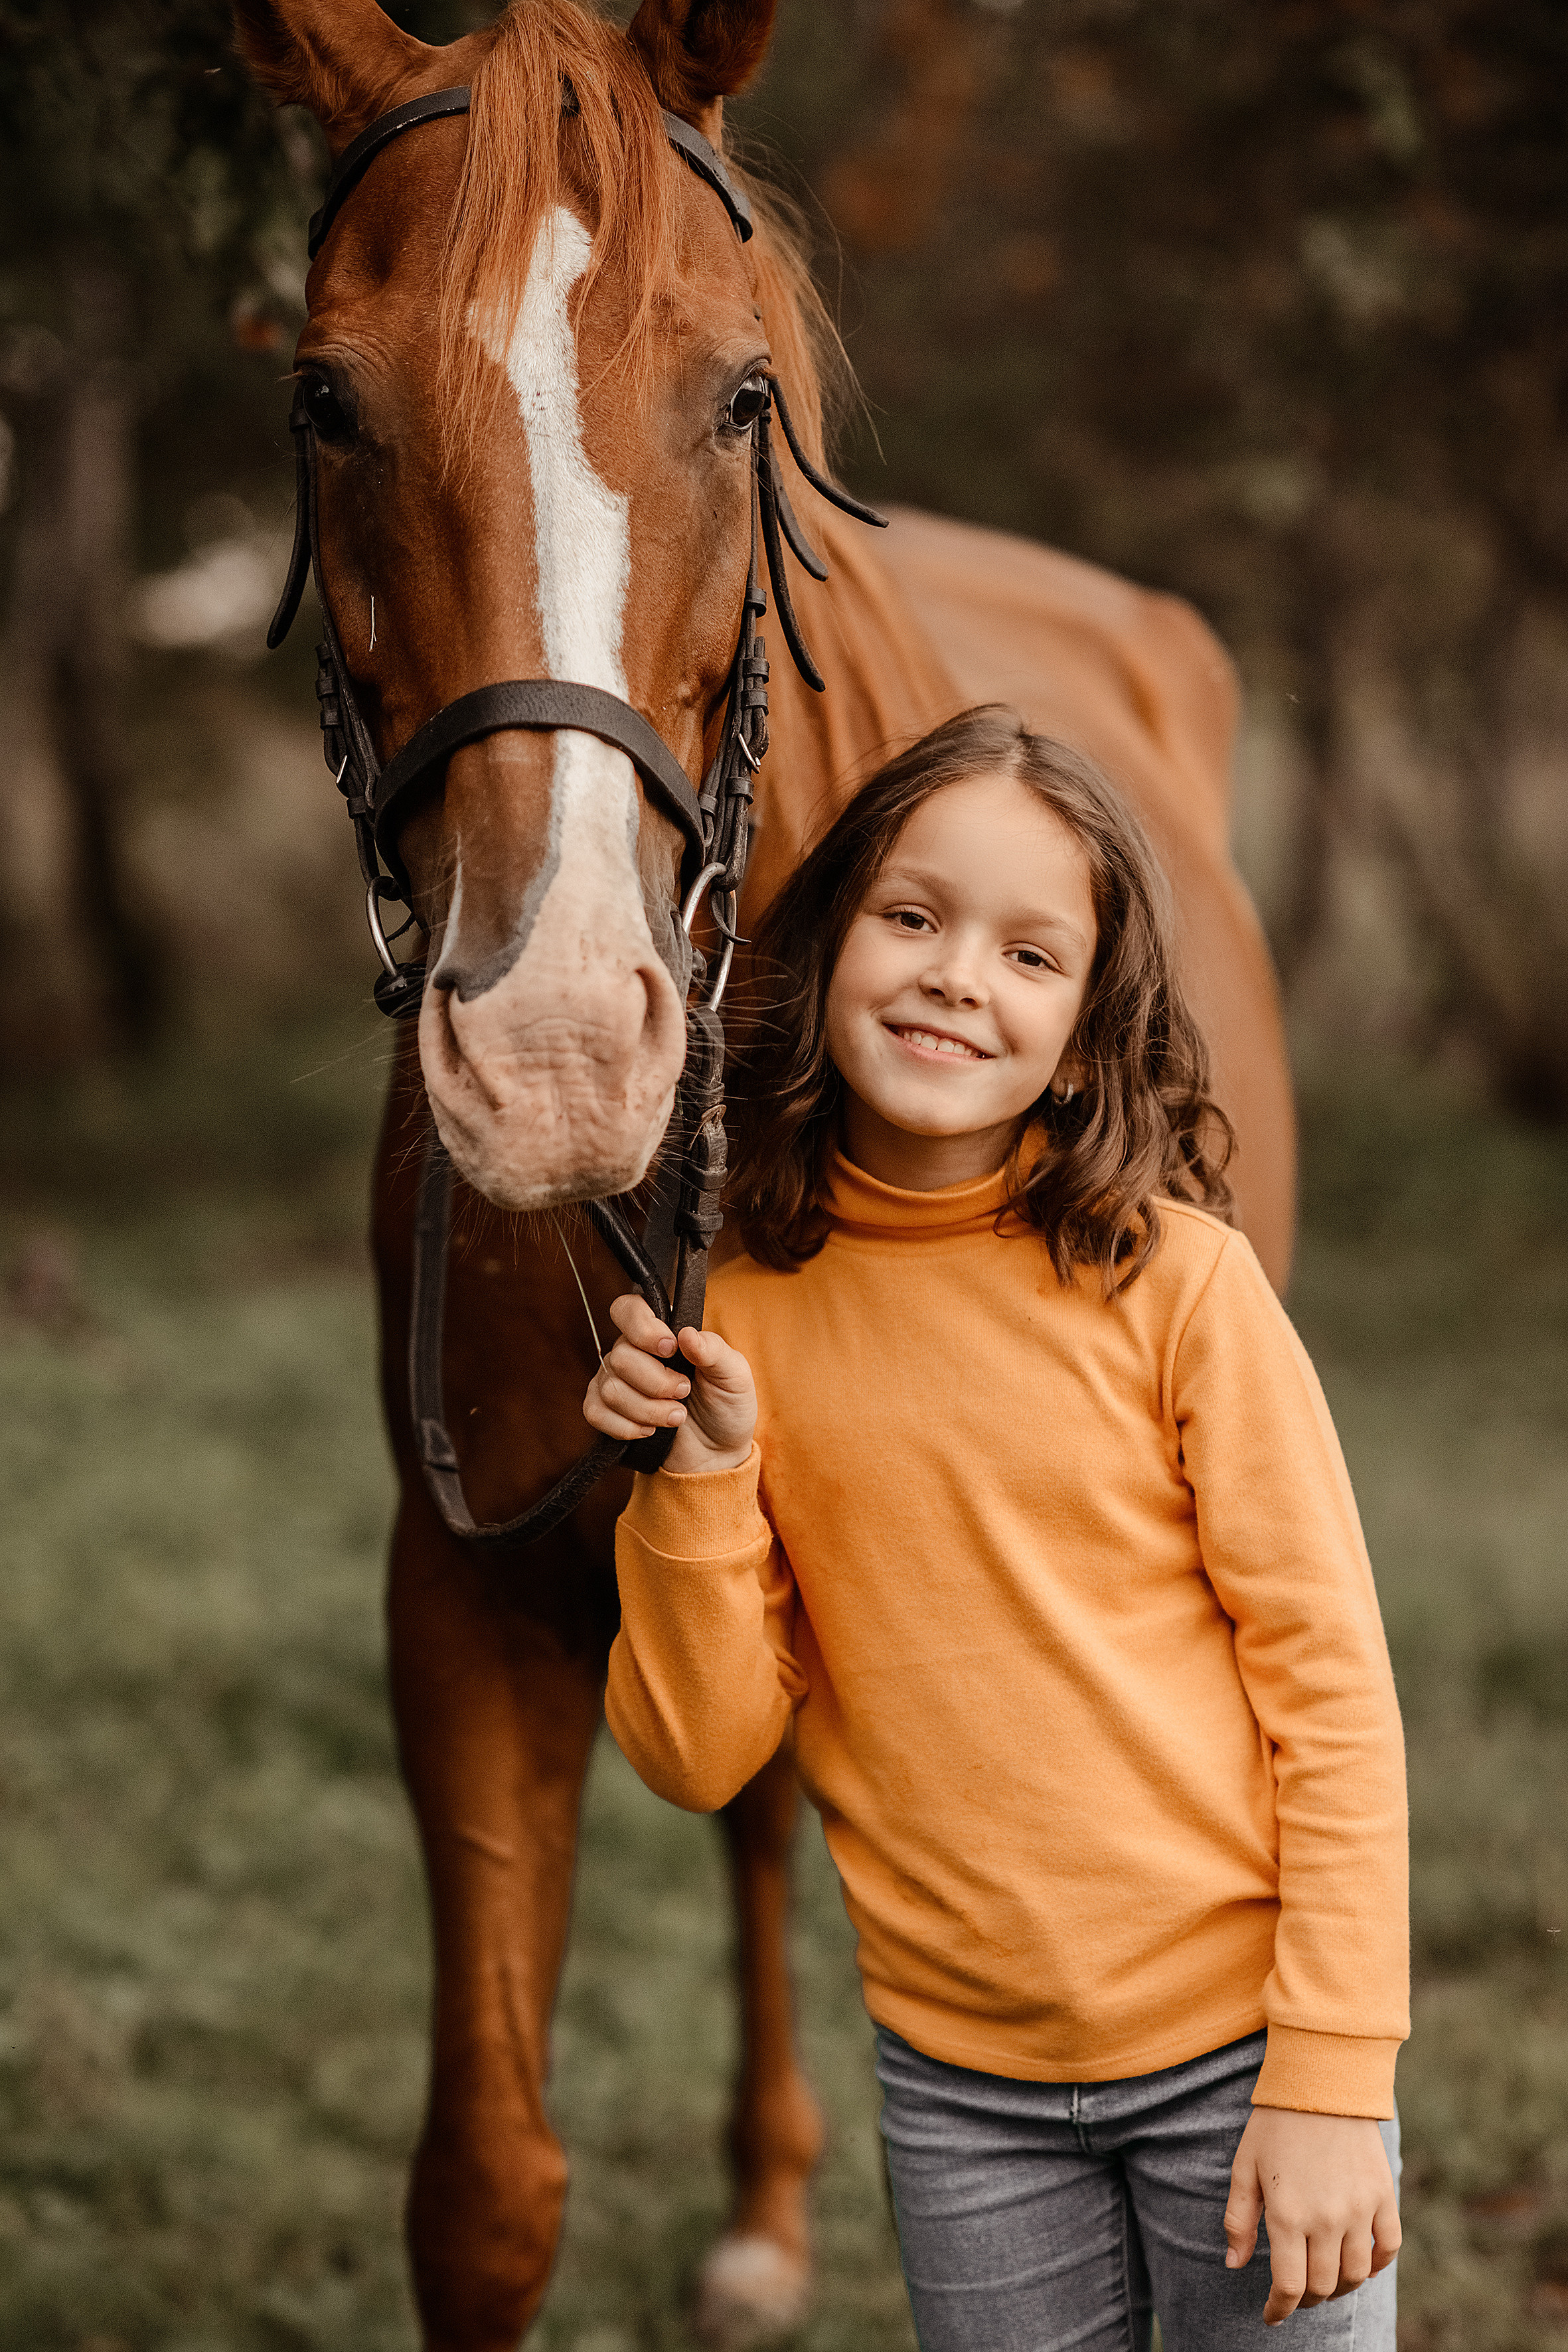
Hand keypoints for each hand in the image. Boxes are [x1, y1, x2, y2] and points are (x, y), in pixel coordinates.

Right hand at [583, 1293, 756, 1475]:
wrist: (718, 1452)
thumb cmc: (726, 1407)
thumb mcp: (734, 1376)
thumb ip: (714, 1350)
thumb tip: (686, 1334)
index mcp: (662, 1333)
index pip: (628, 1309)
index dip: (642, 1328)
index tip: (670, 1349)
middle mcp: (633, 1352)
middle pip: (620, 1357)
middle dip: (656, 1383)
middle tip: (684, 1393)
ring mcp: (616, 1382)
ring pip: (610, 1389)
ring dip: (648, 1410)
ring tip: (676, 1417)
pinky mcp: (606, 1412)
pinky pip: (595, 1412)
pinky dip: (626, 1427)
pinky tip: (650, 1431)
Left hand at [1225, 2107, 1400, 2325]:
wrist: (1321, 2081)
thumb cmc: (1275, 2124)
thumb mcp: (1244, 2166)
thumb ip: (1238, 2219)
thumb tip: (1234, 2264)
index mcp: (1287, 2214)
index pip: (1289, 2286)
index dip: (1279, 2309)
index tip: (1272, 2315)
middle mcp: (1327, 2219)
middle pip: (1323, 2286)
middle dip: (1307, 2299)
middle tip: (1296, 2294)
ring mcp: (1360, 2209)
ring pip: (1356, 2275)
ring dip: (1339, 2286)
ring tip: (1324, 2280)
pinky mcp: (1384, 2196)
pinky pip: (1388, 2249)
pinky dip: (1375, 2265)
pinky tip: (1359, 2262)